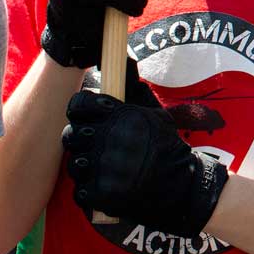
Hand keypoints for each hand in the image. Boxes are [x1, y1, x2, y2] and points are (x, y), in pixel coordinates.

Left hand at [63, 74, 228, 236]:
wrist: (182, 186)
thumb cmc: (165, 146)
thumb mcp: (154, 112)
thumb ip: (133, 88)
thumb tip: (125, 59)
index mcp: (119, 116)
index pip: (78, 104)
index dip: (81, 109)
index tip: (89, 117)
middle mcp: (108, 140)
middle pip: (71, 134)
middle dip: (82, 139)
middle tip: (98, 145)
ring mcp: (103, 168)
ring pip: (74, 163)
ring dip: (86, 166)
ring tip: (105, 167)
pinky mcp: (101, 194)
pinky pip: (80, 190)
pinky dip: (90, 189)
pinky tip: (106, 185)